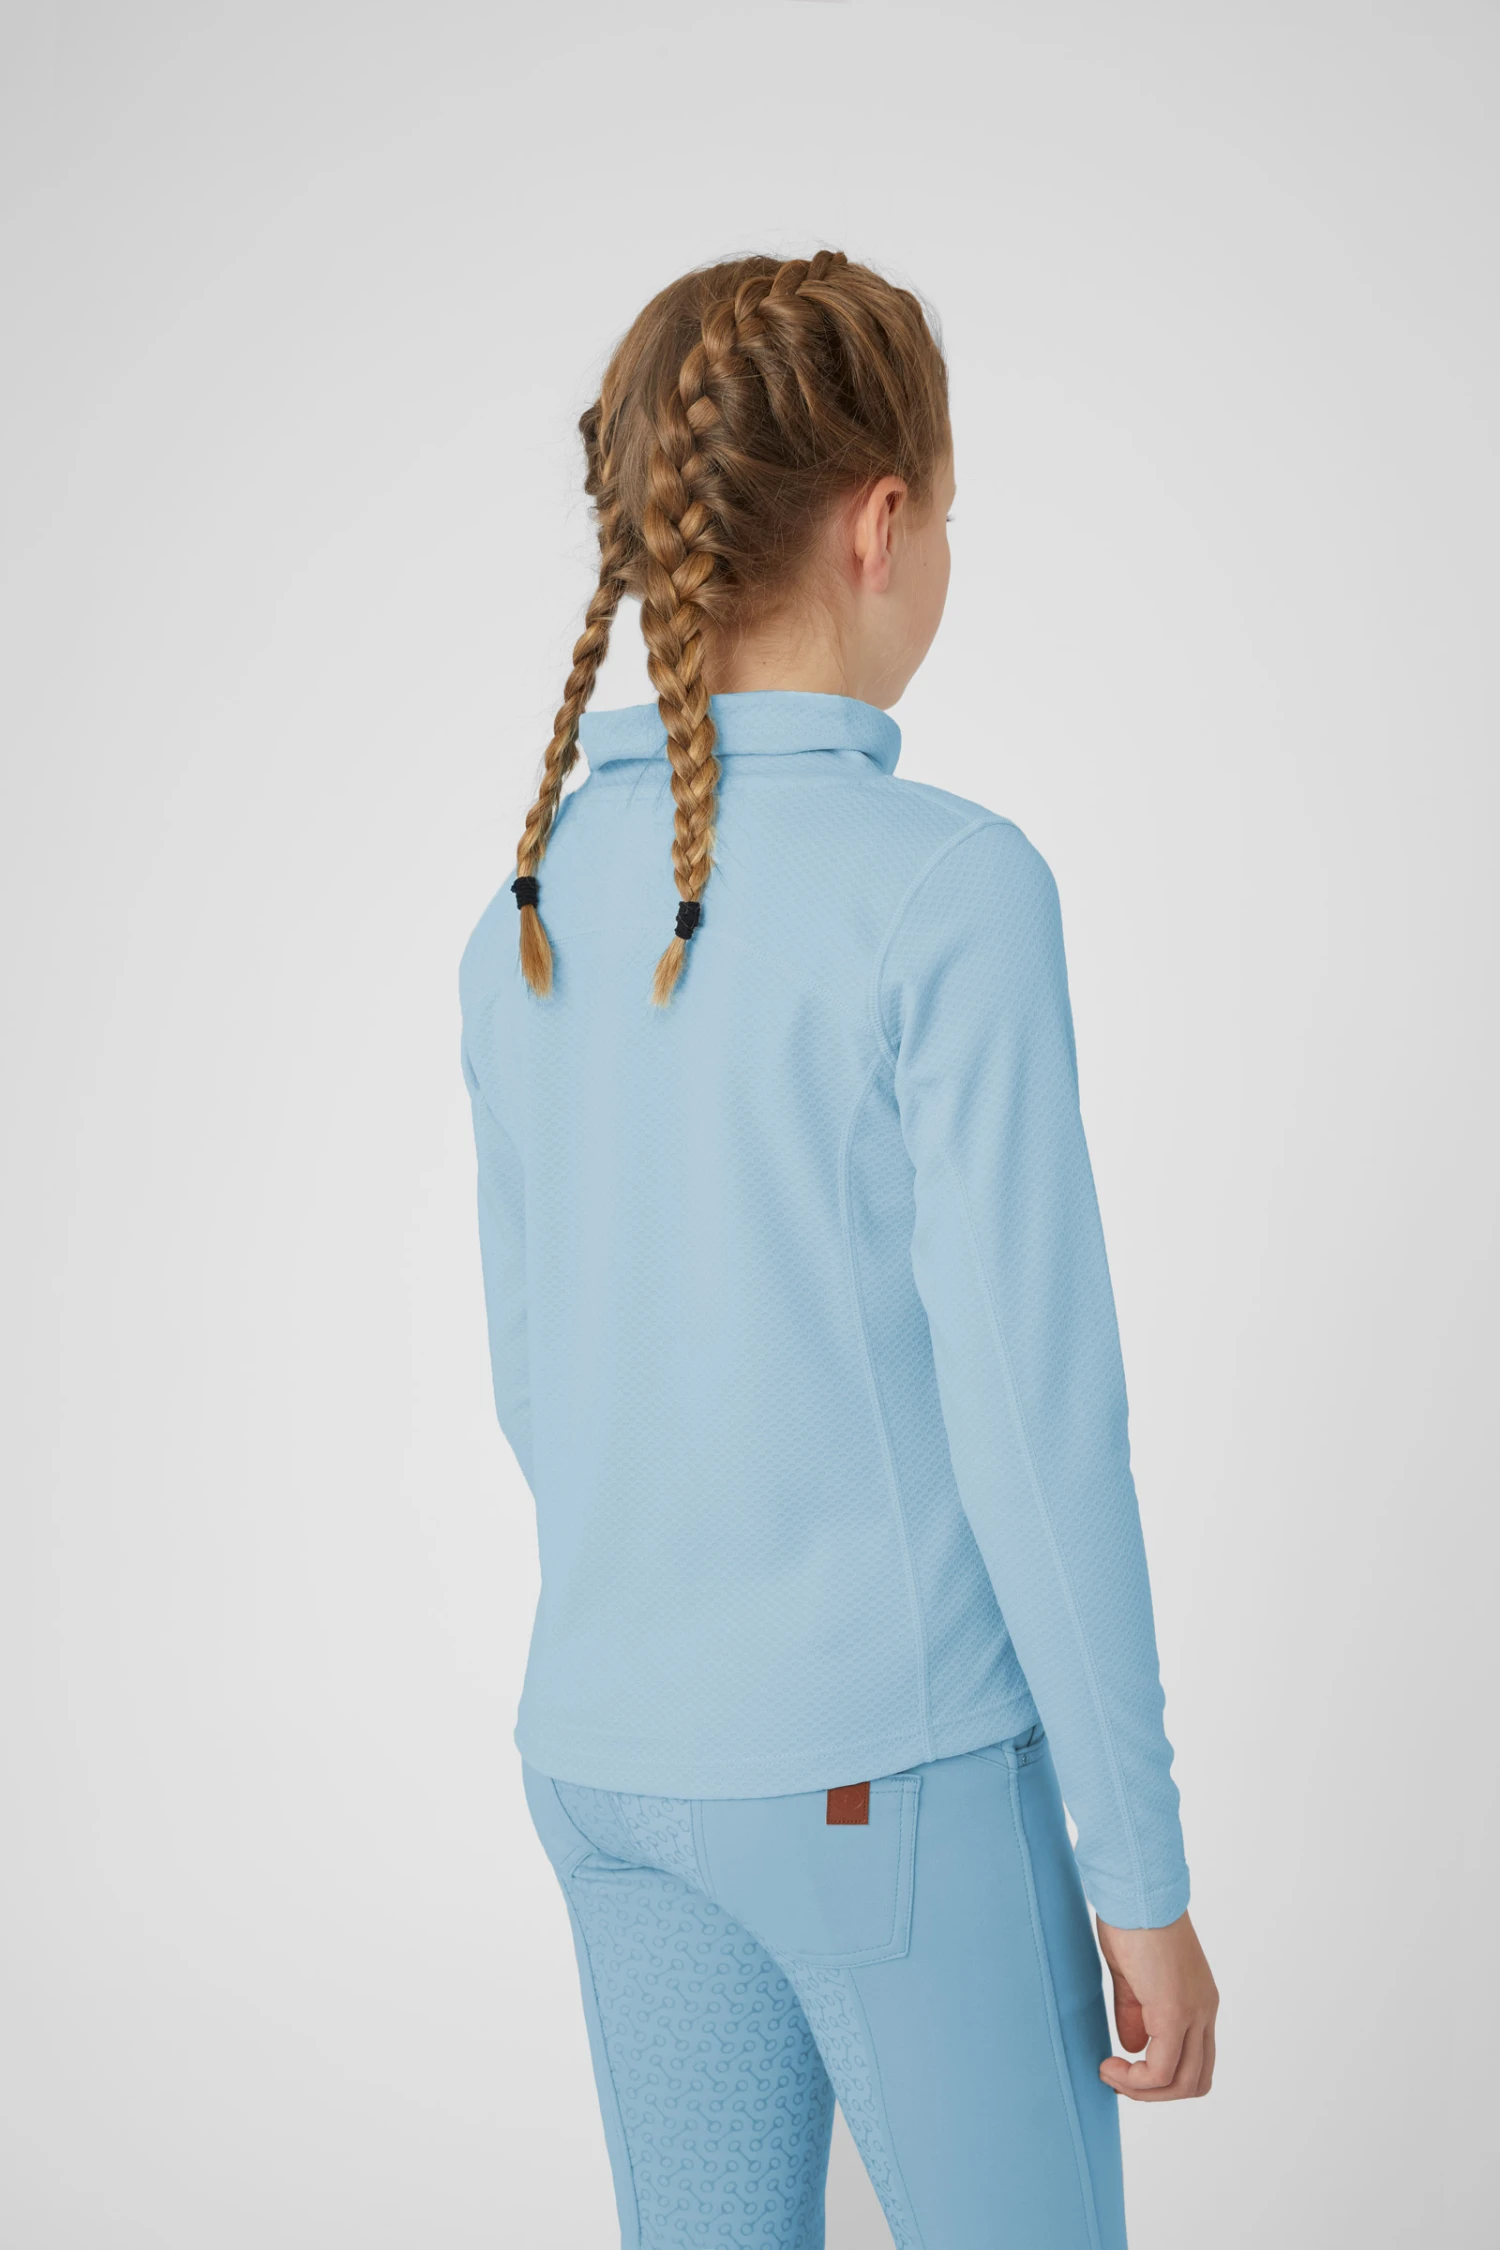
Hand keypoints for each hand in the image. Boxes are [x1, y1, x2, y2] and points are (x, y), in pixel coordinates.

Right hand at [1095, 1909, 1217, 2100]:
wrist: (1135, 1887)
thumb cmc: (1129, 1917)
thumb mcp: (1131, 1974)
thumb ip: (1135, 2012)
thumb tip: (1133, 2048)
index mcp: (1197, 1999)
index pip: (1194, 2059)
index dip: (1160, 2076)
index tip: (1122, 2067)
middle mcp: (1204, 2009)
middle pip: (1196, 2080)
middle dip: (1155, 2093)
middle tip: (1118, 2079)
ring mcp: (1194, 2012)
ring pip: (1183, 2083)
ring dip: (1143, 2092)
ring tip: (1110, 2074)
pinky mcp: (1174, 2012)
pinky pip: (1161, 2070)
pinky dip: (1135, 2081)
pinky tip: (1110, 2066)